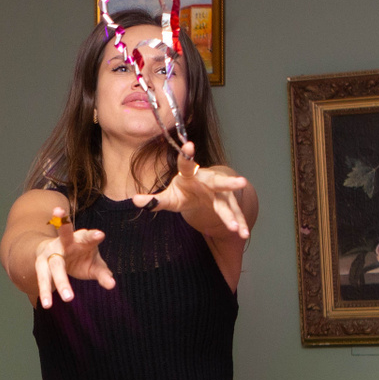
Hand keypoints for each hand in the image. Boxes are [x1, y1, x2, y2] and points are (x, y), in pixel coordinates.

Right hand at [32, 210, 115, 307]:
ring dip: (61, 281)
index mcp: (81, 239)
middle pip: (64, 234)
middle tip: (59, 211)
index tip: (100, 234)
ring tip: (69, 298)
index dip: (93, 235)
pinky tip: (46, 304)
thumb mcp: (94, 266)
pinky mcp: (41, 263)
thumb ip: (103, 274)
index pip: (88, 236)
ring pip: (55, 264)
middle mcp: (65, 242)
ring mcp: (51, 252)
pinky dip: (45, 290)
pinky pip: (43, 277)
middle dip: (62, 224)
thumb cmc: (81, 259)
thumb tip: (112, 285)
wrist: (54, 257)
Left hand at [130, 142, 249, 239]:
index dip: (187, 154)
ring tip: (237, 228)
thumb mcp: (168, 197)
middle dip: (228, 183)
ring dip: (234, 214)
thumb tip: (134, 201)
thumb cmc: (182, 192)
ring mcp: (220, 192)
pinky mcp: (227, 203)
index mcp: (189, 174)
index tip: (189, 145)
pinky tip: (243, 234)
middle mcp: (207, 180)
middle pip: (218, 181)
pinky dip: (239, 223)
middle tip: (240, 182)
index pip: (186, 164)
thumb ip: (154, 200)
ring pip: (228, 202)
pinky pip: (234, 214)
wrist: (200, 193)